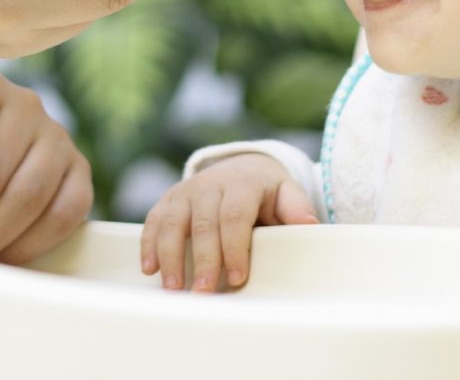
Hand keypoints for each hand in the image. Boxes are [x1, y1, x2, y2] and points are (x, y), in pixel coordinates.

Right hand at [140, 154, 318, 292]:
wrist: (242, 166)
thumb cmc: (267, 191)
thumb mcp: (286, 193)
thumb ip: (296, 207)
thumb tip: (311, 224)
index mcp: (242, 183)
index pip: (235, 215)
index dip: (235, 247)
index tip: (238, 278)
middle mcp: (211, 183)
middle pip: (203, 223)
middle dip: (203, 260)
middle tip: (203, 293)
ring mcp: (187, 190)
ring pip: (172, 221)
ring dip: (170, 255)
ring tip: (173, 288)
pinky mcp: (170, 199)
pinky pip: (153, 219)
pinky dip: (148, 243)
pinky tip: (149, 268)